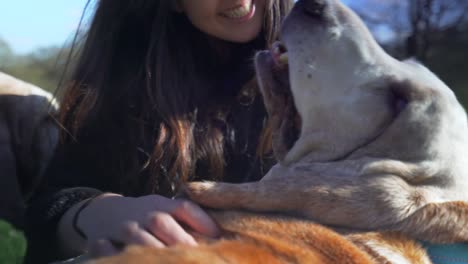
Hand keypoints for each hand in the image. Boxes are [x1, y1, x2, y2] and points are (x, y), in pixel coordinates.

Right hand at [59, 194, 219, 257]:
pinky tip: (137, 261)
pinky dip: (121, 257)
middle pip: (162, 222)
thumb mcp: (163, 210)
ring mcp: (122, 228)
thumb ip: (186, 220)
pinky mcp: (102, 242)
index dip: (202, 220)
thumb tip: (219, 236)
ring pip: (139, 238)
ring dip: (156, 251)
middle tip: (197, 255)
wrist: (101, 213)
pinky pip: (110, 250)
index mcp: (161, 204)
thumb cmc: (143, 215)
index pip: (184, 207)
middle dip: (181, 239)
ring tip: (172, 260)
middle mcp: (143, 213)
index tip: (218, 236)